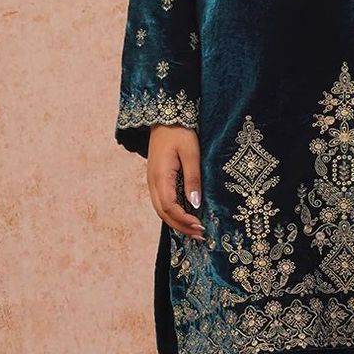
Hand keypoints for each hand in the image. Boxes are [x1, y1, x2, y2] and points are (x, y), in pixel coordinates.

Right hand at [146, 125, 204, 239]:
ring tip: (194, 230)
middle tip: (200, 235)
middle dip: (181, 227)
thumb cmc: (180, 133)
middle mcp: (153, 183)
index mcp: (160, 177)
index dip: (184, 220)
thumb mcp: (191, 154)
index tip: (200, 226)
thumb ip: (192, 179)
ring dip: (176, 222)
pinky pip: (162, 202)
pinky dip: (172, 213)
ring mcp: (152, 181)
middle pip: (163, 213)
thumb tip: (194, 204)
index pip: (170, 207)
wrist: (165, 117)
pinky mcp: (156, 179)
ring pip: (161, 210)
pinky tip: (185, 216)